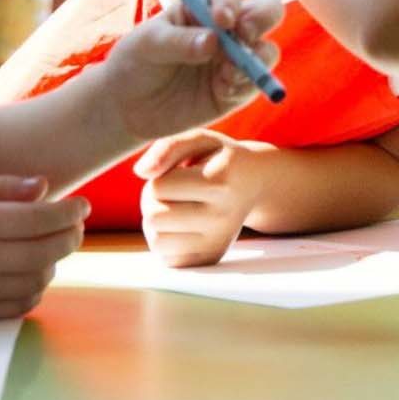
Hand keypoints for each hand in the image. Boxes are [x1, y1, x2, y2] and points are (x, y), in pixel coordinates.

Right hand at [0, 176, 87, 317]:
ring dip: (56, 262)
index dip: (66, 212)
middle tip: (78, 226)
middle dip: (68, 238)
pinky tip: (39, 268)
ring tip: (58, 243)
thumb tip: (41, 187)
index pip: (32, 220)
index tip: (83, 205)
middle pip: (37, 255)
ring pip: (32, 282)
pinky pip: (18, 306)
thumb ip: (4, 186)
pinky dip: (37, 288)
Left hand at [103, 0, 282, 144]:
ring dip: (255, 59)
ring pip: (267, 50)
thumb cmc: (135, 63)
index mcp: (203, 8)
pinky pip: (255, 84)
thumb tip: (212, 41)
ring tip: (227, 75)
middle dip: (263, 19)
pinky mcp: (238, 89)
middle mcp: (227, 30)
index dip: (230, 2)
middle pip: (266, 11)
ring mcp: (235, 59)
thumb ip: (178, 41)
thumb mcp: (146, 46)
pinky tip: (221, 92)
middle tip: (245, 36)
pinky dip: (245, 86)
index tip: (222, 20)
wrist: (127, 107)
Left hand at [135, 131, 270, 268]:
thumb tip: (141, 171)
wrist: (257, 182)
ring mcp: (218, 240)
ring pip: (157, 241)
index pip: (157, 188)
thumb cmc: (221, 159)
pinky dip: (168, 242)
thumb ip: (168, 146)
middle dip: (153, 202)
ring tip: (176, 208)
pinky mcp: (211, 258)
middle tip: (172, 192)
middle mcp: (222, 215)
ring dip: (158, 224)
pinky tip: (183, 226)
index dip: (159, 177)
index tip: (177, 173)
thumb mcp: (200, 140)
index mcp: (220, 180)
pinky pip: (167, 259)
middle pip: (154, 217)